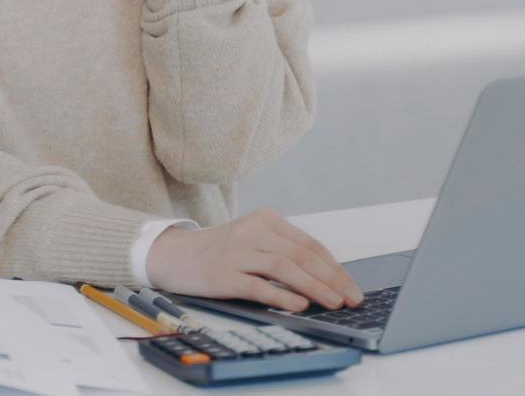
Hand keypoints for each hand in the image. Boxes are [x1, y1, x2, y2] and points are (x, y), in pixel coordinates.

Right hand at [144, 207, 363, 311]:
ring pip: (284, 268)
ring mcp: (237, 252)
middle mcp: (253, 231)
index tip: (352, 287)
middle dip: (332, 279)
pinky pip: (258, 285)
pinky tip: (300, 305)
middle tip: (351, 299)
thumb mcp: (253, 240)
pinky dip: (282, 295)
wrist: (172, 254)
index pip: (309, 244)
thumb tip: (325, 279)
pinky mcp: (223, 274)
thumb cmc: (219, 251)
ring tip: (333, 303)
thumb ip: (283, 252)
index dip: (334, 267)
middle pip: (301, 255)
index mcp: (266, 219)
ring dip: (314, 287)